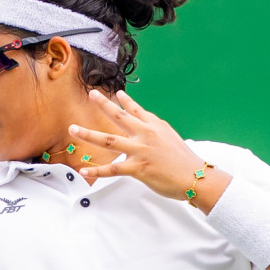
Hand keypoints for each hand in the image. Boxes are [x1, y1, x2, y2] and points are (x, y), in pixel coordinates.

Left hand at [68, 88, 205, 200]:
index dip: (124, 101)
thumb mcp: (171, 139)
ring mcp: (140, 150)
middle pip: (119, 117)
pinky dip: (97, 170)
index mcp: (155, 126)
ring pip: (108, 140)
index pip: (136, 110)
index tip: (115, 93)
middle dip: (102, 104)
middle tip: (90, 94)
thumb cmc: (185, 162)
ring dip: (88, 134)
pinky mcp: (138, 168)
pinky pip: (112, 169)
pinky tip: (84, 169)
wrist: (196, 176)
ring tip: (73, 129)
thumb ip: (156, 132)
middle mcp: (145, 134)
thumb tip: (147, 128)